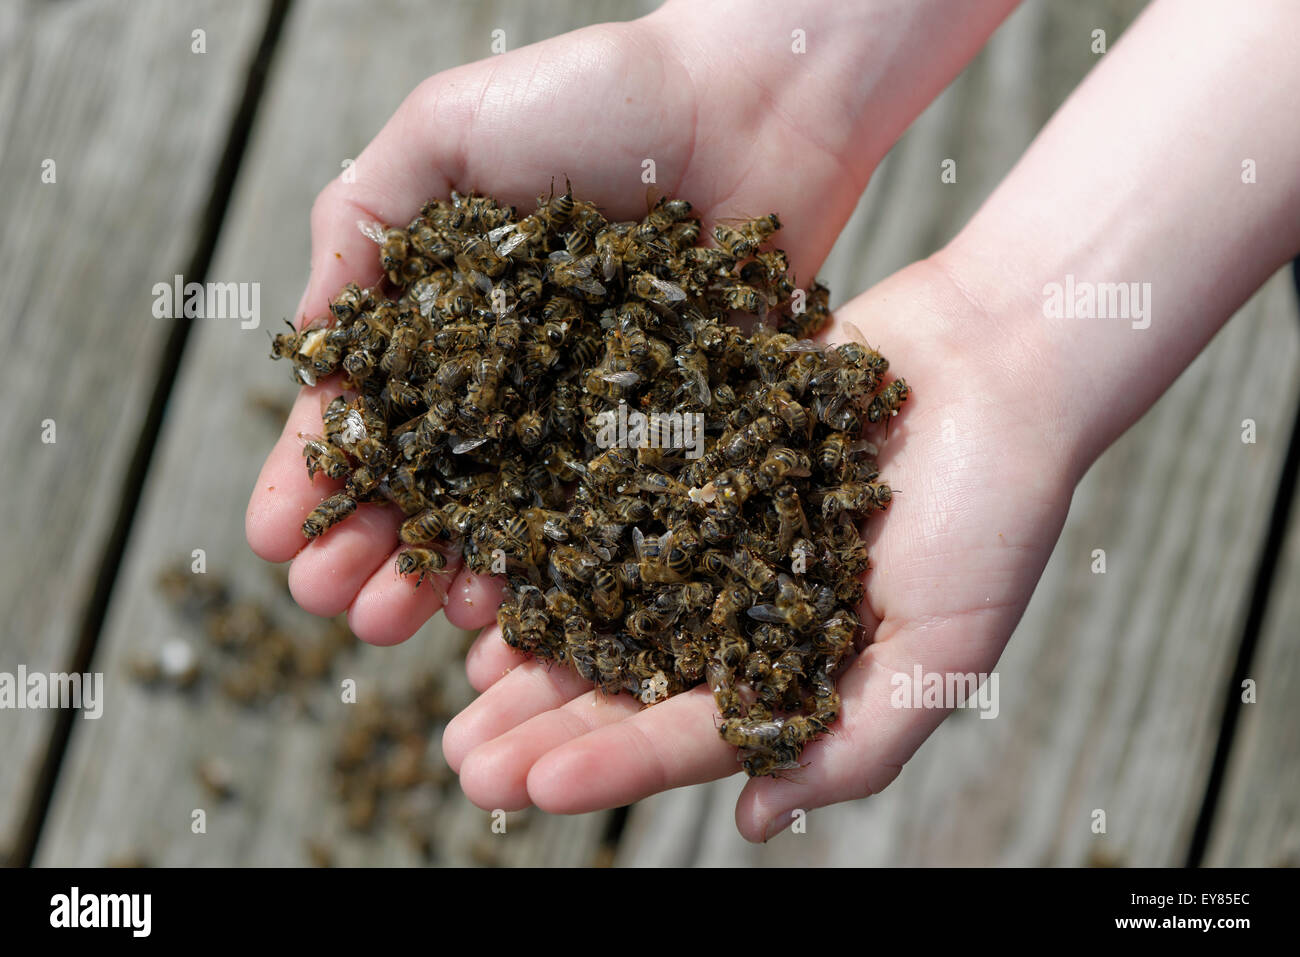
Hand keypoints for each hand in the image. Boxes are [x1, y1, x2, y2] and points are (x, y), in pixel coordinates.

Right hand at [246, 11, 892, 643]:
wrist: (749, 101)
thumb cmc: (591, 98)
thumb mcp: (441, 134)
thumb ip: (359, 226)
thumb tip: (309, 344)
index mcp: (446, 319)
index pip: (367, 413)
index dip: (316, 476)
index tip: (276, 538)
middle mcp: (511, 381)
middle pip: (428, 485)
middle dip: (371, 548)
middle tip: (329, 602)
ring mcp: (588, 416)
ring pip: (508, 520)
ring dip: (448, 575)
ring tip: (405, 621)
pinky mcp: (668, 434)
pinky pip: (605, 521)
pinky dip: (559, 573)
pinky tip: (513, 612)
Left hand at [444, 259, 1076, 839]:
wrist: (997, 358)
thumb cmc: (992, 509)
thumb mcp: (945, 650)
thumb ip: (858, 743)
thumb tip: (752, 823)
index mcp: (791, 664)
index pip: (688, 731)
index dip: (609, 763)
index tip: (530, 788)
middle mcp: (738, 603)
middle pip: (624, 674)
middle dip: (545, 722)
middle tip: (462, 762)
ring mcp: (707, 525)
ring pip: (600, 591)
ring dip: (531, 637)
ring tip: (456, 677)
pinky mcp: (689, 446)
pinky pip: (605, 492)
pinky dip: (550, 527)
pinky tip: (490, 556)